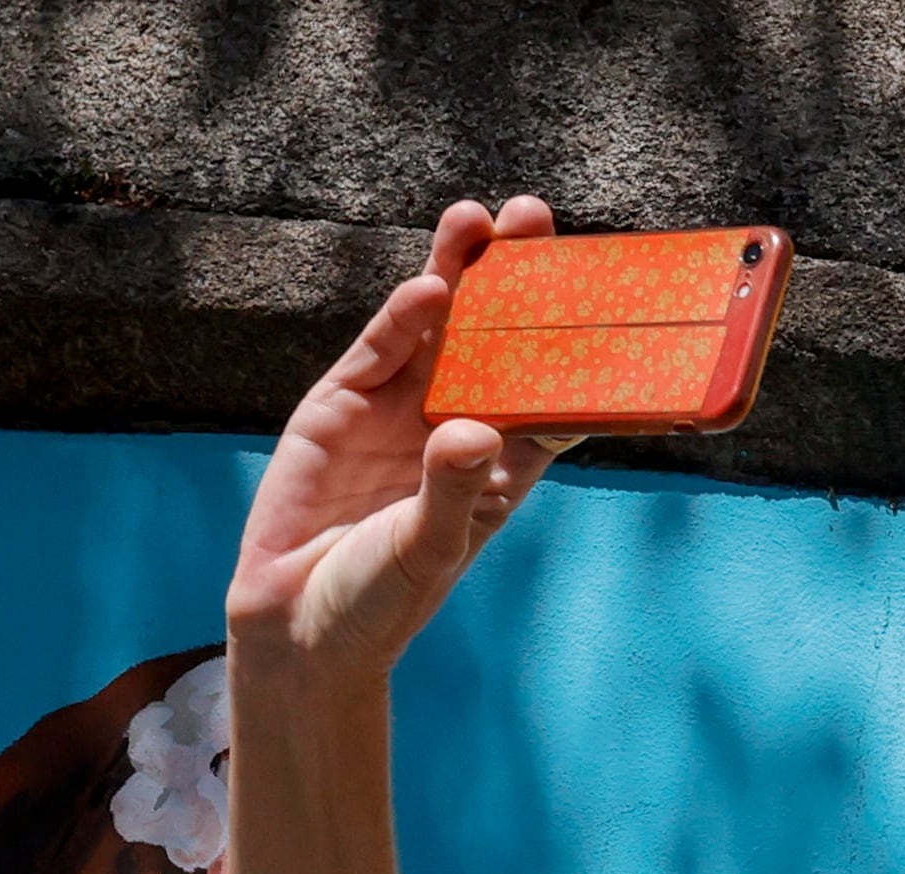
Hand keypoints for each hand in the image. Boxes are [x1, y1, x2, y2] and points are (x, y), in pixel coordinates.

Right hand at [225, 196, 580, 685]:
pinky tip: (429, 283)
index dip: (576, 347)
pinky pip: (379, 351)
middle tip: (538, 218)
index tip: (607, 297)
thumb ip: (450, 494)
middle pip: (495, 342)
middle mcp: (455, 427)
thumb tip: (470, 432)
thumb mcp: (425, 550)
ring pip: (437, 329)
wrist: (297, 622)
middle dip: (516, 282)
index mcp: (500, 467)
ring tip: (482, 219)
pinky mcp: (341, 405)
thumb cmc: (380, 599)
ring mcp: (396, 411)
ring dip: (459, 274)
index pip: (550, 396)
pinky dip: (402, 318)